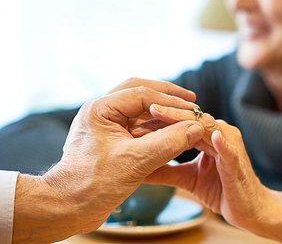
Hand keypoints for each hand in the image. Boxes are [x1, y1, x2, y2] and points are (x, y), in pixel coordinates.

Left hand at [40, 85, 203, 232]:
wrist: (68, 208)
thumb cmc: (93, 185)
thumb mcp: (135, 162)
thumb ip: (168, 143)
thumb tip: (195, 128)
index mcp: (101, 110)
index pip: (142, 94)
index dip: (171, 101)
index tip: (192, 108)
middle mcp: (102, 112)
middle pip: (140, 92)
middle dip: (166, 95)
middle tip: (190, 99)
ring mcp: (106, 125)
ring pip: (139, 108)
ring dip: (162, 110)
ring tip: (184, 115)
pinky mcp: (111, 140)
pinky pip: (137, 125)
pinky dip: (156, 125)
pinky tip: (171, 131)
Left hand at [144, 105, 270, 230]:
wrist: (251, 210)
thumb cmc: (222, 190)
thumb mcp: (187, 178)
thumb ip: (165, 170)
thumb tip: (139, 168)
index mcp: (208, 134)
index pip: (183, 118)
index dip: (162, 115)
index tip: (139, 113)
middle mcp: (221, 133)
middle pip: (193, 116)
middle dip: (169, 111)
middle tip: (148, 106)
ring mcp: (231, 145)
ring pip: (206, 126)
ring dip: (185, 121)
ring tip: (163, 114)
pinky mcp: (238, 162)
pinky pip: (229, 150)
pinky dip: (221, 143)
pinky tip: (211, 136)